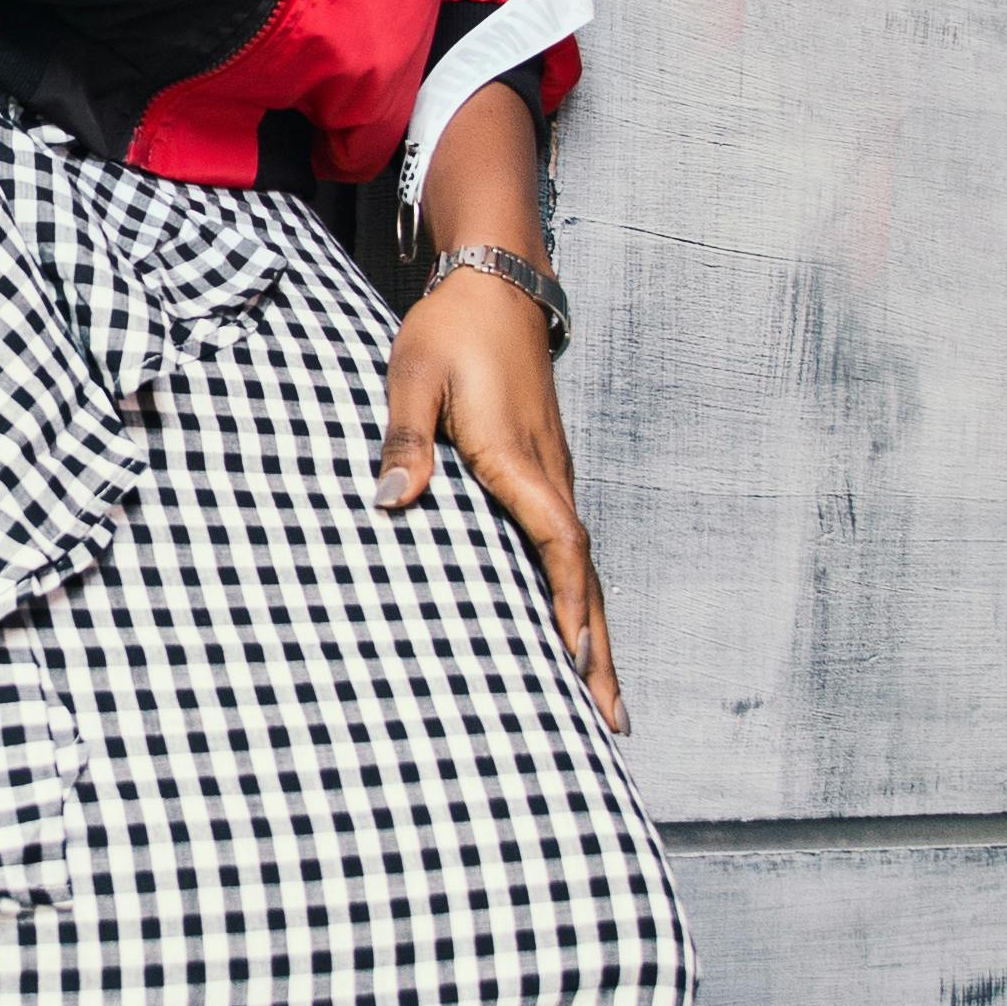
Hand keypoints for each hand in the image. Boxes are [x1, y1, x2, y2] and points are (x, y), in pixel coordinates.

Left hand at [375, 264, 625, 733]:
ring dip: (596, 633)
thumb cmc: (448, 331)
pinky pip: (571, 550)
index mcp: (517, 456)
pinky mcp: (546, 473)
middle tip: (614, 723)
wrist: (495, 282)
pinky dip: (581, 599)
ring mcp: (554, 475)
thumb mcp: (412, 376)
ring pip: (583, 567)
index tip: (576, 660)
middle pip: (584, 573)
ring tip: (607, 704)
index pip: (557, 539)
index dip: (567, 601)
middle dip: (598, 648)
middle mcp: (549, 473)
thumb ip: (404, 439)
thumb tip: (392, 503)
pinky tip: (576, 634)